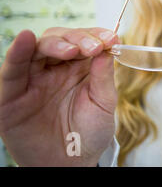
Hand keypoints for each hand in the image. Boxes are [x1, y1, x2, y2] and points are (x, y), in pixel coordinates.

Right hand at [0, 27, 118, 165]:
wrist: (70, 164)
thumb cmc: (90, 132)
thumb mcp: (103, 103)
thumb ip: (103, 76)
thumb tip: (107, 48)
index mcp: (79, 66)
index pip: (85, 41)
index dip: (96, 35)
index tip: (111, 39)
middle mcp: (55, 68)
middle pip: (61, 39)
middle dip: (78, 38)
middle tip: (93, 47)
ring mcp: (34, 78)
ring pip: (37, 48)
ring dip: (54, 43)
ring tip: (71, 49)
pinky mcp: (13, 93)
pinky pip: (12, 69)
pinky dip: (17, 51)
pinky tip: (25, 38)